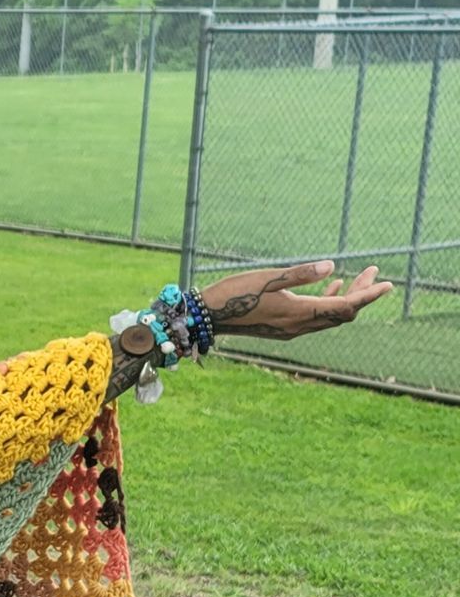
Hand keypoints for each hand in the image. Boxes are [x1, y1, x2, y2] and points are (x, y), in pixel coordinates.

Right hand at [203, 259, 390, 339]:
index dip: (368, 295)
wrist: (208, 315)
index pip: (345, 307)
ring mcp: (291, 329)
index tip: (387, 284)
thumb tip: (332, 267)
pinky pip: (316, 318)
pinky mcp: (283, 327)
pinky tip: (332, 287)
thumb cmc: (235, 292)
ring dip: (347, 299)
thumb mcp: (269, 277)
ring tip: (359, 278)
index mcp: (299, 313)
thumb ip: (302, 273)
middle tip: (374, 272)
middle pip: (342, 314)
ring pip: (330, 317)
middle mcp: (299, 326)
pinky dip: (329, 303)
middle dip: (361, 294)